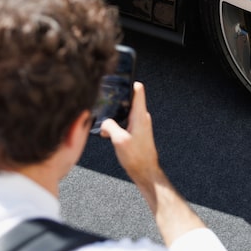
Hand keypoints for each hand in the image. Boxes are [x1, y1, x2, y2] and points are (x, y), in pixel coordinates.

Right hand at [100, 81, 205, 244]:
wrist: (146, 173)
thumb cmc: (136, 158)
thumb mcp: (118, 140)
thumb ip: (110, 126)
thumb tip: (104, 122)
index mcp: (140, 115)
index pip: (138, 90)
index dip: (129, 81)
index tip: (120, 77)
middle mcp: (142, 118)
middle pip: (128, 101)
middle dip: (115, 102)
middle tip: (104, 103)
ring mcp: (140, 125)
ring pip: (124, 113)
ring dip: (114, 118)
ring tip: (105, 126)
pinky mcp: (137, 133)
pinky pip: (124, 123)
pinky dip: (116, 126)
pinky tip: (108, 135)